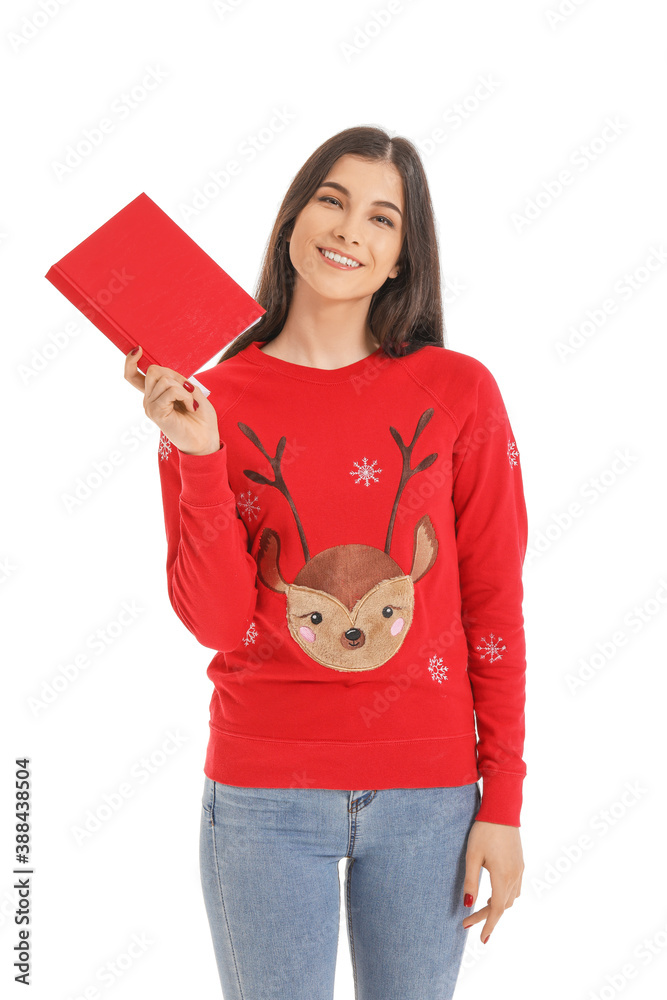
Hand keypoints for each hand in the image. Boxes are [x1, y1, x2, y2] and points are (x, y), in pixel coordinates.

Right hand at [124, 345, 219, 455]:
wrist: (205, 440)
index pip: (132, 375)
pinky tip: (190, 407)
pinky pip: (170, 390)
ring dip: (183, 388)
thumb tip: (165, 373)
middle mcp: (148, 400)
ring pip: (163, 379)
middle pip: (152, 370)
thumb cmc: (200, 417)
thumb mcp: (191, 391)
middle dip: (174, 375)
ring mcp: (150, 406)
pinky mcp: (156, 413)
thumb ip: (177, 380)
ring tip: (190, 403)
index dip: (130, 361)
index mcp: (154, 394)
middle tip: (188, 391)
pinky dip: (185, 395)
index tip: (138, 350)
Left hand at [461, 820, 523, 943]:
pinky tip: (494, 893)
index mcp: (503, 876)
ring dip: (497, 907)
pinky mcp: (520, 862)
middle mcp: (515, 875)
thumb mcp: (472, 855)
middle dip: (487, 917)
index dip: (488, 924)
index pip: (497, 909)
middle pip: (503, 906)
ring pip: (511, 898)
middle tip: (468, 922)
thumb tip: (467, 904)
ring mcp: (520, 869)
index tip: (480, 938)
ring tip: (481, 909)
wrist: (502, 810)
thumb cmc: (484, 830)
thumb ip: (470, 881)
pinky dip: (505, 896)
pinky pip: (515, 887)